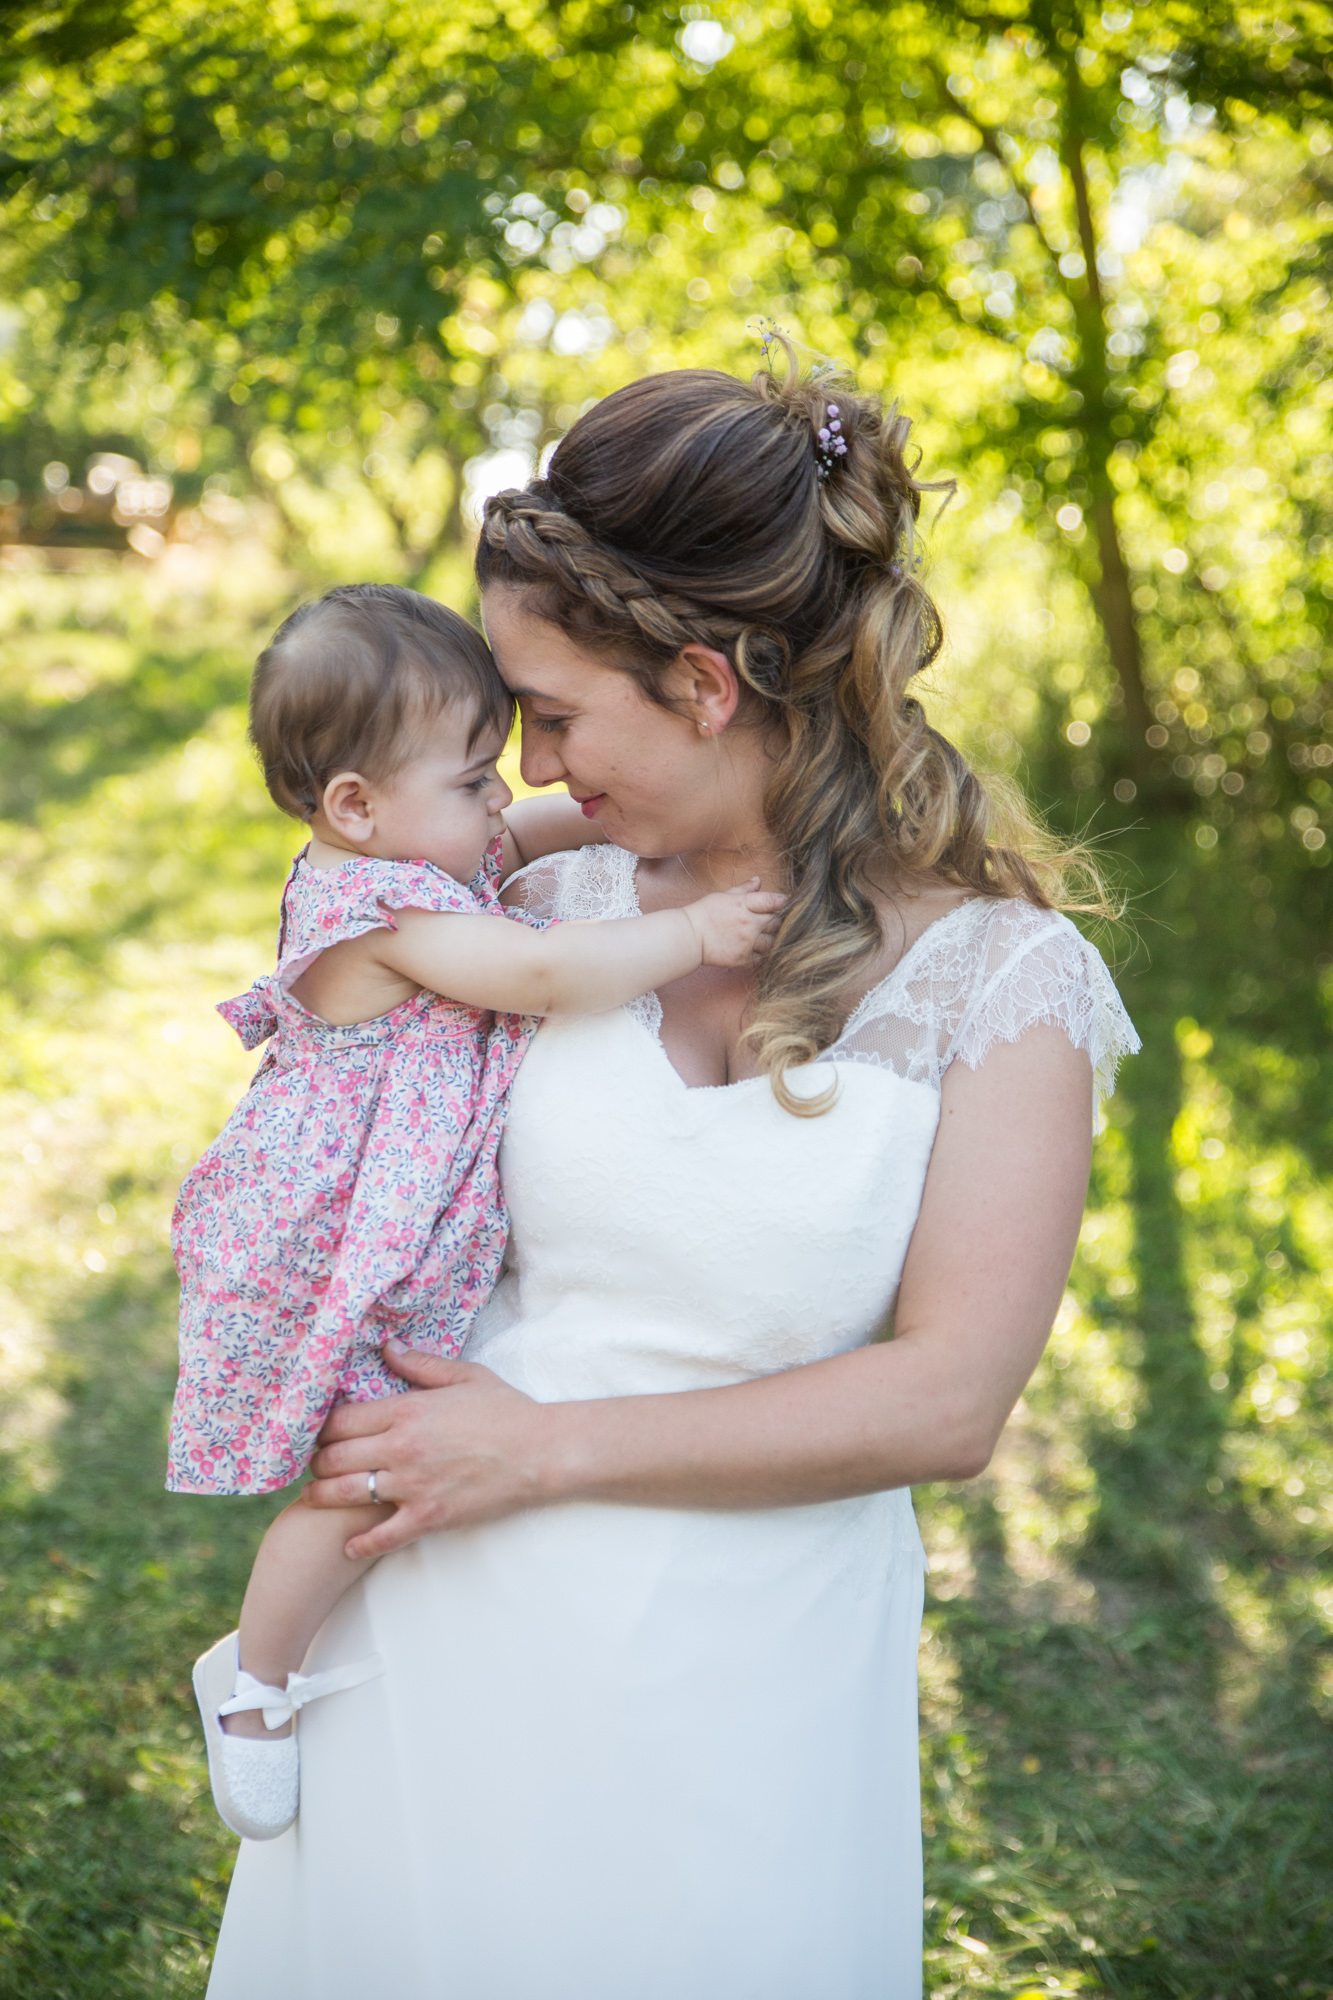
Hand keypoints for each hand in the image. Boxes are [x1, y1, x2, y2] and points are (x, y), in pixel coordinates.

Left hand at [304, 1341, 558, 1558]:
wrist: (541, 1451)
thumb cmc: (507, 1411)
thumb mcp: (465, 1376)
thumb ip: (420, 1364)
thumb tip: (386, 1347)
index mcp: (407, 1410)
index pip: (340, 1420)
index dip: (321, 1428)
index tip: (318, 1433)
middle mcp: (401, 1448)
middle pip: (334, 1457)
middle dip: (317, 1462)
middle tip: (314, 1465)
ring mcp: (412, 1485)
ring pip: (347, 1494)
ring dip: (324, 1496)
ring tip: (317, 1497)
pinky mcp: (429, 1516)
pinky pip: (382, 1536)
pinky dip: (361, 1544)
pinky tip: (350, 1546)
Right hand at [685, 879, 786, 969]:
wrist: (689, 937)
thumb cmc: (705, 913)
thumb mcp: (724, 895)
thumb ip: (744, 889)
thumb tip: (758, 880)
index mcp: (744, 904)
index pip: (774, 901)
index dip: (784, 901)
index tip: (786, 902)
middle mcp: (749, 923)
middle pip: (777, 921)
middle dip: (779, 920)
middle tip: (775, 919)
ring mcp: (748, 942)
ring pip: (774, 941)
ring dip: (774, 938)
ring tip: (768, 935)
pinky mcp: (744, 959)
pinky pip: (764, 957)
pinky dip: (766, 954)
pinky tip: (761, 949)